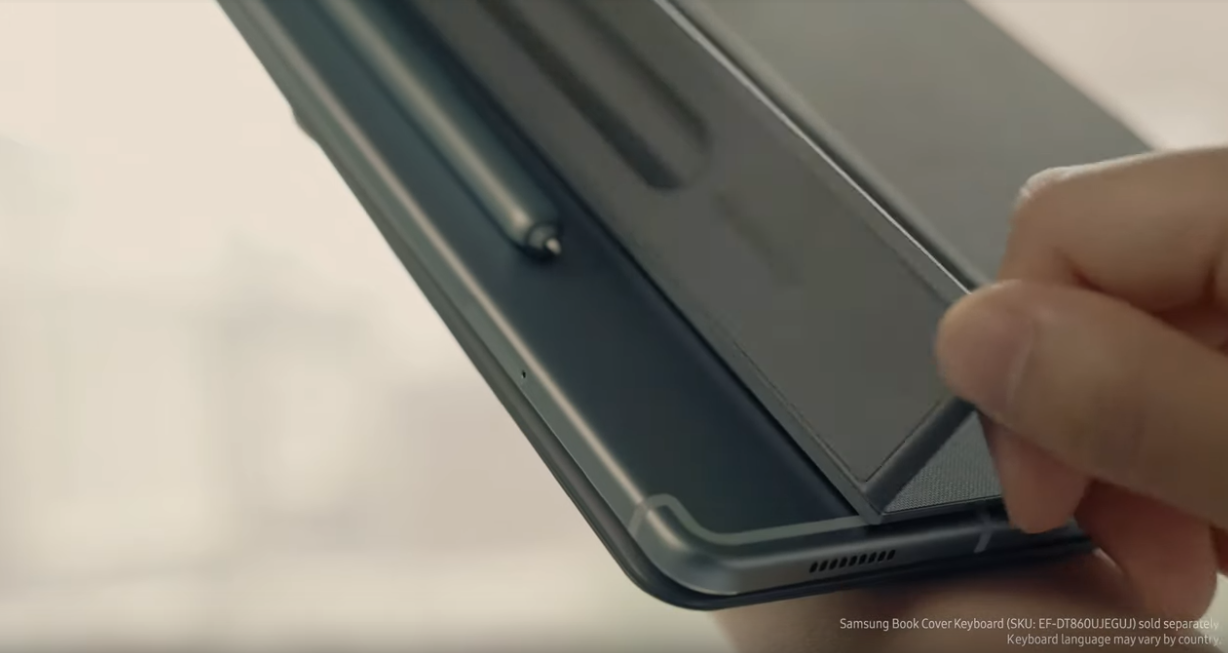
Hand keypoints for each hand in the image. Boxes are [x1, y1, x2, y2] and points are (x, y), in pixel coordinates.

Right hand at [936, 147, 1227, 619]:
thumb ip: (1136, 401)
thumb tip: (971, 340)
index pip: (1060, 225)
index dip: (1019, 362)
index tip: (1041, 490)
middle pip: (1093, 287)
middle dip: (1080, 431)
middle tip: (1120, 544)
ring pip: (1137, 333)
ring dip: (1132, 458)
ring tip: (1181, 555)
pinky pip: (1196, 357)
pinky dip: (1185, 444)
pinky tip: (1218, 516)